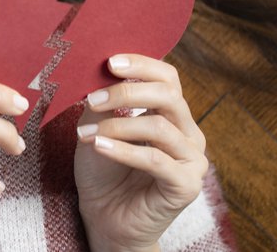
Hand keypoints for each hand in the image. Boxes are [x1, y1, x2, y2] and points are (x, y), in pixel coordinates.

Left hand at [74, 54, 208, 251]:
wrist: (105, 215)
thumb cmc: (102, 168)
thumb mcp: (96, 126)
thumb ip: (101, 101)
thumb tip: (95, 71)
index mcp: (171, 114)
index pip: (167, 77)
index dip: (142, 65)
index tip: (110, 62)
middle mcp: (188, 133)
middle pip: (168, 96)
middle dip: (127, 92)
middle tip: (92, 99)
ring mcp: (192, 160)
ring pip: (159, 127)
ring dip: (117, 127)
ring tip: (85, 133)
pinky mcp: (187, 186)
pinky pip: (157, 160)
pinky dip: (124, 151)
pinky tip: (98, 146)